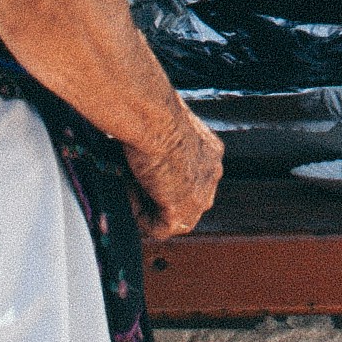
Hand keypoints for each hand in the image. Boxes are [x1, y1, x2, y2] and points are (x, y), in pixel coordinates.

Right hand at [124, 100, 224, 237]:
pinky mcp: (182, 210)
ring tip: (130, 185)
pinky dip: (140, 217)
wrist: (154, 118)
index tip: (144, 176)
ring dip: (149, 207)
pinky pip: (159, 228)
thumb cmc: (155, 113)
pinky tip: (130, 193)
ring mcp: (201, 194)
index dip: (166, 182)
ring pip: (174, 218)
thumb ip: (165, 148)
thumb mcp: (166, 131)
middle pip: (186, 201)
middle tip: (134, 185)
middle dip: (160, 199)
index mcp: (210, 152)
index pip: (193, 179)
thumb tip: (144, 159)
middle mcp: (212, 173)